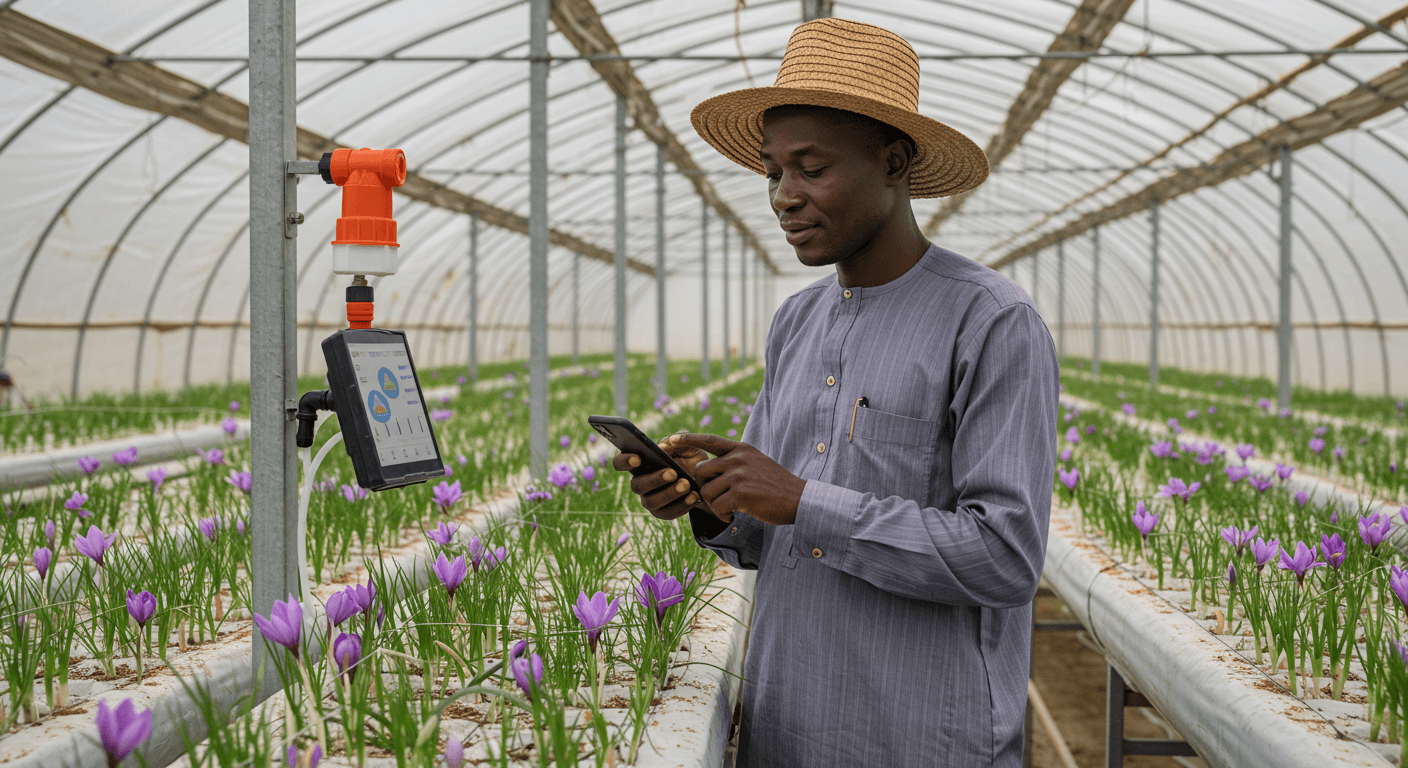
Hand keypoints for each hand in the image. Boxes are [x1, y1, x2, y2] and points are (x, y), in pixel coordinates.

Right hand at [610, 437, 716, 521]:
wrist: (705, 479)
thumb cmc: (690, 458)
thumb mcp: (687, 446)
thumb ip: (677, 441)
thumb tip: (662, 446)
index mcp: (639, 463)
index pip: (620, 462)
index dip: (624, 461)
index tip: (638, 459)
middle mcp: (640, 482)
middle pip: (636, 485)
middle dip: (654, 480)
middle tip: (672, 473)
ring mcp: (649, 499)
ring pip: (651, 502)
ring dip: (669, 493)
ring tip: (686, 485)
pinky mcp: (662, 512)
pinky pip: (667, 513)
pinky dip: (681, 505)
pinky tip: (694, 496)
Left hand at [669, 433, 805, 525]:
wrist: (799, 499)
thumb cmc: (776, 486)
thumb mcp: (756, 463)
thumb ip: (734, 462)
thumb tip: (706, 470)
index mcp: (741, 449)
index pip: (709, 440)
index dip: (688, 439)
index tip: (670, 439)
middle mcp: (738, 458)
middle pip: (700, 471)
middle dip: (704, 488)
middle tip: (718, 498)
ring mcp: (739, 475)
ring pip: (706, 492)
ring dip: (714, 505)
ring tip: (730, 509)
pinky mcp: (740, 493)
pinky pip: (716, 507)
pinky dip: (722, 515)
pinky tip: (734, 516)